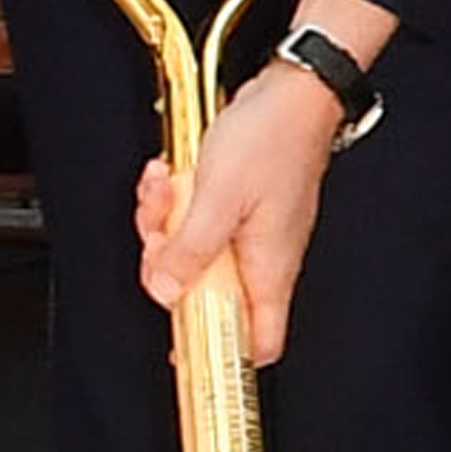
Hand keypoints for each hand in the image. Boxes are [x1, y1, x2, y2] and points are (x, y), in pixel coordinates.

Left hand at [136, 62, 340, 365]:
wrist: (292, 94)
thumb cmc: (271, 140)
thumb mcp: (216, 198)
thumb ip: (189, 251)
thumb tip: (164, 293)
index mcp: (270, 269)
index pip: (260, 343)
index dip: (224, 357)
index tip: (185, 355)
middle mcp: (265, 260)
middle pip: (210, 295)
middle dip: (171, 267)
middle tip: (158, 237)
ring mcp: (254, 235)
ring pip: (198, 255)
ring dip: (168, 224)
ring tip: (165, 189)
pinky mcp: (242, 211)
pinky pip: (200, 224)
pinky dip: (179, 203)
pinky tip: (173, 177)